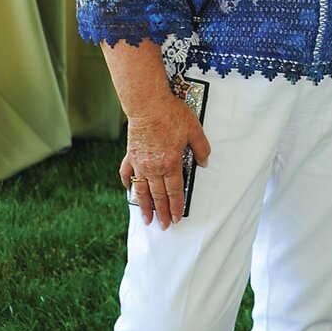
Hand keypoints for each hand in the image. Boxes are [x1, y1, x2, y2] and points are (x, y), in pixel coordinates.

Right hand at [120, 91, 210, 228]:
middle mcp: (154, 167)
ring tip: (146, 219)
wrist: (147, 104)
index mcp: (171, 163)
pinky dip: (128, 183)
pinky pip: (127, 173)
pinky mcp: (130, 154)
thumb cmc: (172, 114)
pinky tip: (129, 191)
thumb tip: (204, 163)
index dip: (176, 206)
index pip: (175, 191)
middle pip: (158, 195)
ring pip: (142, 189)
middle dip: (162, 213)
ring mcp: (139, 162)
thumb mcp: (195, 130)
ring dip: (144, 206)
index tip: (176, 218)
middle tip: (164, 226)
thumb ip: (201, 148)